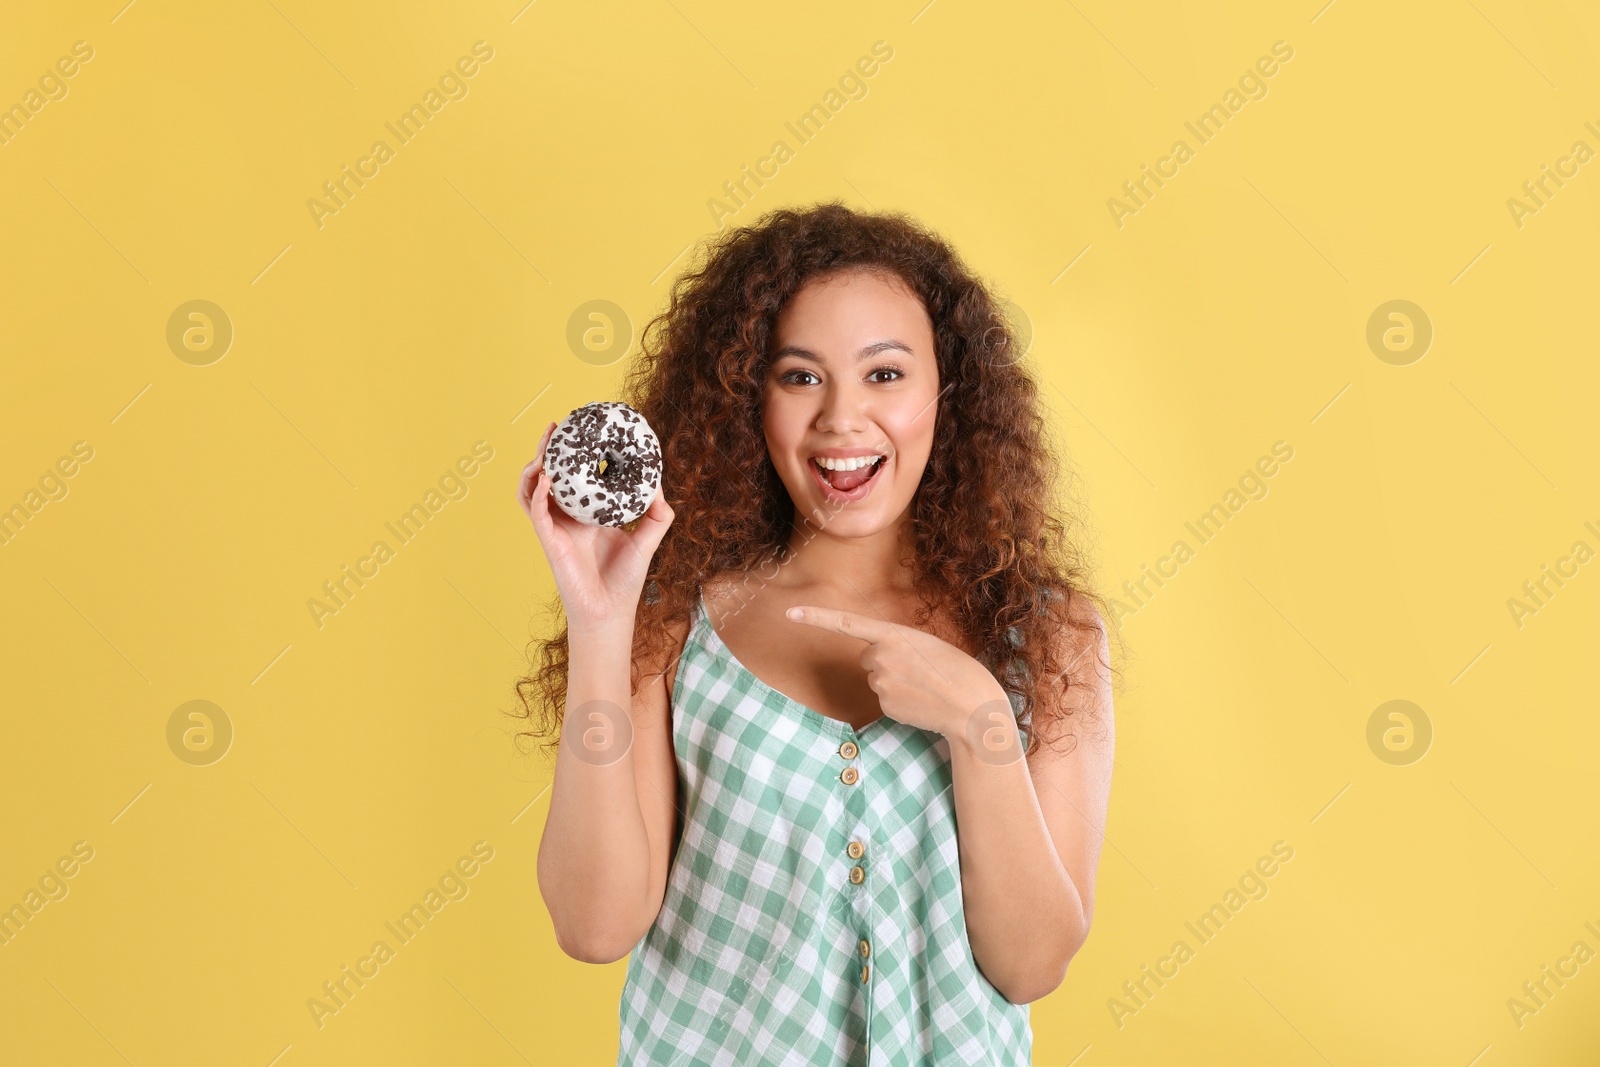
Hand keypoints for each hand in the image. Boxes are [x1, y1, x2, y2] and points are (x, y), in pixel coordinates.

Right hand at [517, 420, 673, 632]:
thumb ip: (658, 514)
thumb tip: (659, 485)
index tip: (580, 430)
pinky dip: (537, 493)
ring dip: (533, 468)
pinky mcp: (550, 542)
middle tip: (555, 428)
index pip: (573, 478)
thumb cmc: (625, 580)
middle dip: (547, 451)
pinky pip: (536, 512)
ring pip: (532, 491)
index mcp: (585, 514)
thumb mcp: (648, 540)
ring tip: (544, 449)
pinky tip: (545, 478)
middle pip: (547, 477)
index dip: (572, 455)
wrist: (611, 612)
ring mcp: (555, 529)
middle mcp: (566, 518)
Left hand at [785, 604, 1010, 739]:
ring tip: (924, 686)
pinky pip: (884, 699)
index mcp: (894, 633)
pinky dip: (899, 700)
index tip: (790, 613)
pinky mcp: (884, 706)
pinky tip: (920, 702)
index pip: (846, 622)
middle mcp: (881, 656)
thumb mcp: (926, 645)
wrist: (971, 705)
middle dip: (886, 662)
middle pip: (869, 657)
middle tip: (918, 669)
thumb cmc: (956, 670)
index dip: (816, 617)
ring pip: (877, 679)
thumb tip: (877, 665)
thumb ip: (897, 647)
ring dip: (895, 682)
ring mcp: (881, 683)